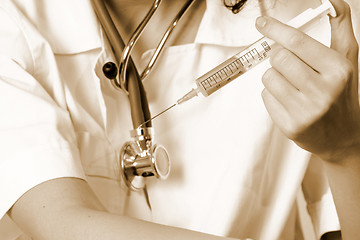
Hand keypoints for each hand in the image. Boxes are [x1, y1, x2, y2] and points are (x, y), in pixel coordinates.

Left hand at [256, 0, 359, 161]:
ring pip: (268, 77)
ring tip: (293, 86)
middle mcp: (322, 91)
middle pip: (278, 58)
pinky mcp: (290, 126)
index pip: (297, 42)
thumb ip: (340, 28)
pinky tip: (290, 102)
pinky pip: (265, 97)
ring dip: (275, 77)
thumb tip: (332, 0)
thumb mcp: (346, 59)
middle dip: (279, 57)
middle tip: (290, 65)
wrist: (342, 136)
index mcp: (338, 70)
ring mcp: (305, 111)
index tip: (262, 23)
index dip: (275, 29)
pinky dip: (272, 95)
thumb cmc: (341, 93)